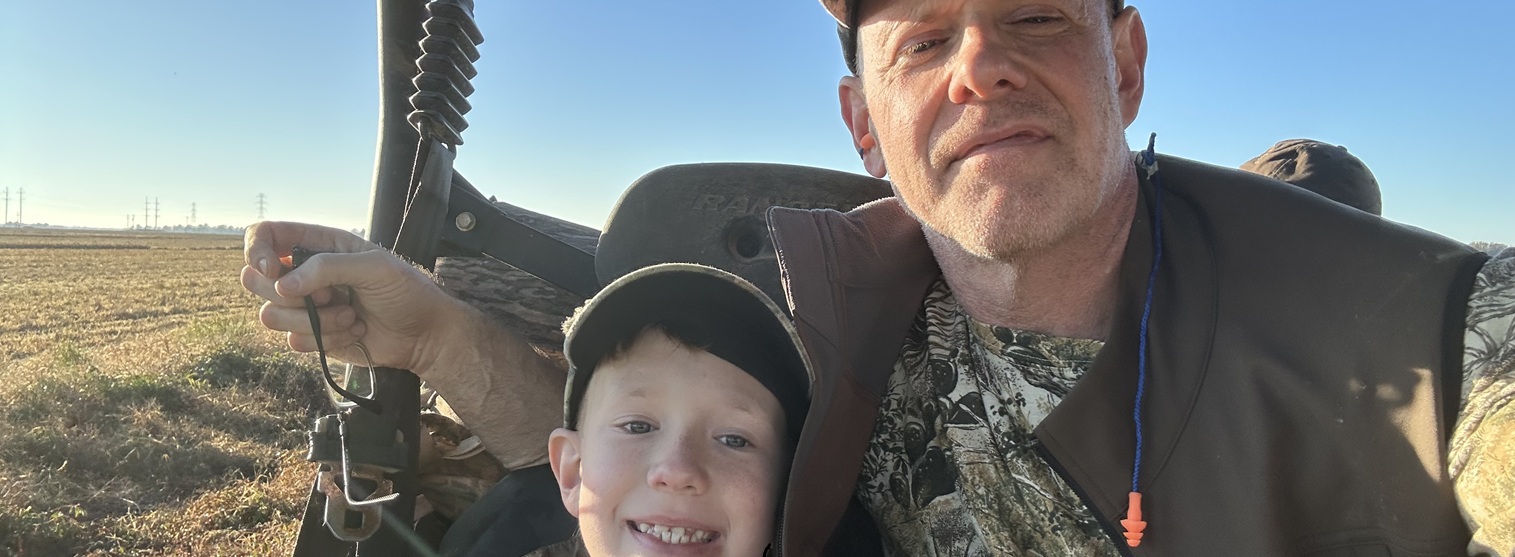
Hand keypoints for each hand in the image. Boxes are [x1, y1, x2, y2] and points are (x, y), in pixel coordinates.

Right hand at [241, 221, 466, 374]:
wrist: (424, 334)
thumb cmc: (405, 291)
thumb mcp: (374, 267)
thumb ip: (327, 268)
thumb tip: (283, 284)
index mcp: (319, 245)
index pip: (265, 235)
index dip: (256, 249)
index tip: (271, 269)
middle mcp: (306, 274)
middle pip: (256, 280)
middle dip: (289, 294)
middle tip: (329, 295)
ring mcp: (306, 307)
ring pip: (271, 315)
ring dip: (316, 320)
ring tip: (351, 315)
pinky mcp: (313, 336)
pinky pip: (294, 342)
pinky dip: (326, 340)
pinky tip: (354, 332)